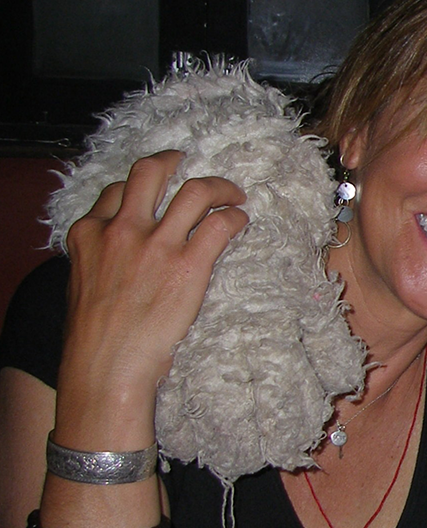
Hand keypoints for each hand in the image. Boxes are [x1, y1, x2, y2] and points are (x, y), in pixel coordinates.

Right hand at [57, 151, 247, 442]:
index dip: (139, 186)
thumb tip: (124, 257)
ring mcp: (157, 245)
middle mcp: (121, 230)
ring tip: (233, 193)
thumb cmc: (95, 337)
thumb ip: (101, 259)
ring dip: (219, 186)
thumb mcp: (83, 284)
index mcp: (89, 234)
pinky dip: (235, 218)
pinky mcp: (189, 264)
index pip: (115, 191)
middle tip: (189, 164)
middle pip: (149, 172)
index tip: (156, 188)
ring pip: (194, 190)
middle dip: (172, 161)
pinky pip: (220, 224)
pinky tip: (241, 222)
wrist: (106, 366)